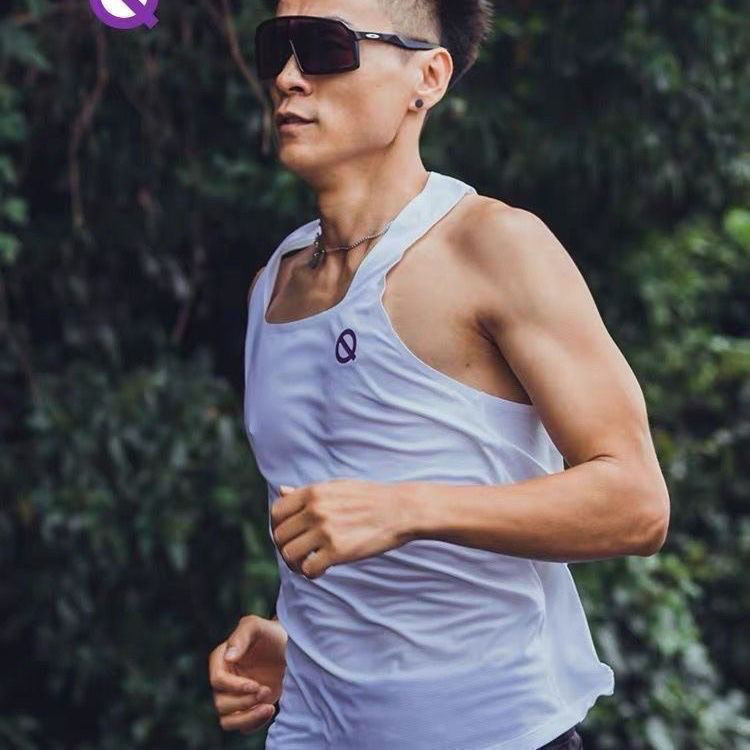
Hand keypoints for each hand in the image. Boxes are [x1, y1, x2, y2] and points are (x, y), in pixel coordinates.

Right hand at [208, 614, 287, 734]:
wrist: (291, 647)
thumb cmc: (272, 634)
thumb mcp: (257, 626)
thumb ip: (242, 635)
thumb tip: (228, 657)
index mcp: (221, 660)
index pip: (216, 680)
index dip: (234, 686)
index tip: (256, 685)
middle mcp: (225, 680)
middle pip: (220, 703)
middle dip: (244, 701)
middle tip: (266, 690)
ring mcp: (235, 696)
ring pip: (227, 720)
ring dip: (247, 717)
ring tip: (268, 707)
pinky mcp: (248, 708)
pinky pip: (242, 726)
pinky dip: (254, 723)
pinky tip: (270, 709)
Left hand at [271, 479, 413, 579]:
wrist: (400, 509)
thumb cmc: (369, 498)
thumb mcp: (336, 486)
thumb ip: (307, 492)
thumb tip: (281, 491)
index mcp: (313, 492)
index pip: (276, 512)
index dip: (278, 527)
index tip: (290, 535)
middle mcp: (316, 510)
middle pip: (280, 536)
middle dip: (286, 547)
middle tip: (299, 554)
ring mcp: (326, 531)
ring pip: (289, 554)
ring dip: (295, 563)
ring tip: (308, 563)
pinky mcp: (338, 551)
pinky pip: (308, 569)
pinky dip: (311, 573)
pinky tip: (322, 569)